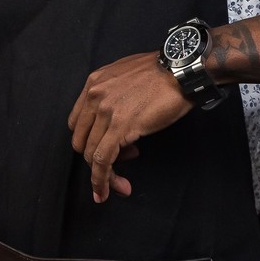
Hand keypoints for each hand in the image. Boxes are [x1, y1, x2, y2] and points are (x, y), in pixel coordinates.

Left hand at [68, 51, 192, 202]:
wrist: (181, 71)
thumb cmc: (162, 73)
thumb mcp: (126, 76)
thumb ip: (113, 95)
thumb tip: (116, 121)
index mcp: (93, 84)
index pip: (78, 122)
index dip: (91, 139)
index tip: (110, 146)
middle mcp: (94, 97)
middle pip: (81, 141)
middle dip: (96, 159)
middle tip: (121, 162)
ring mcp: (105, 112)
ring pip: (91, 155)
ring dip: (103, 175)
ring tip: (120, 184)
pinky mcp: (120, 127)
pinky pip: (103, 160)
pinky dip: (103, 180)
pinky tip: (112, 189)